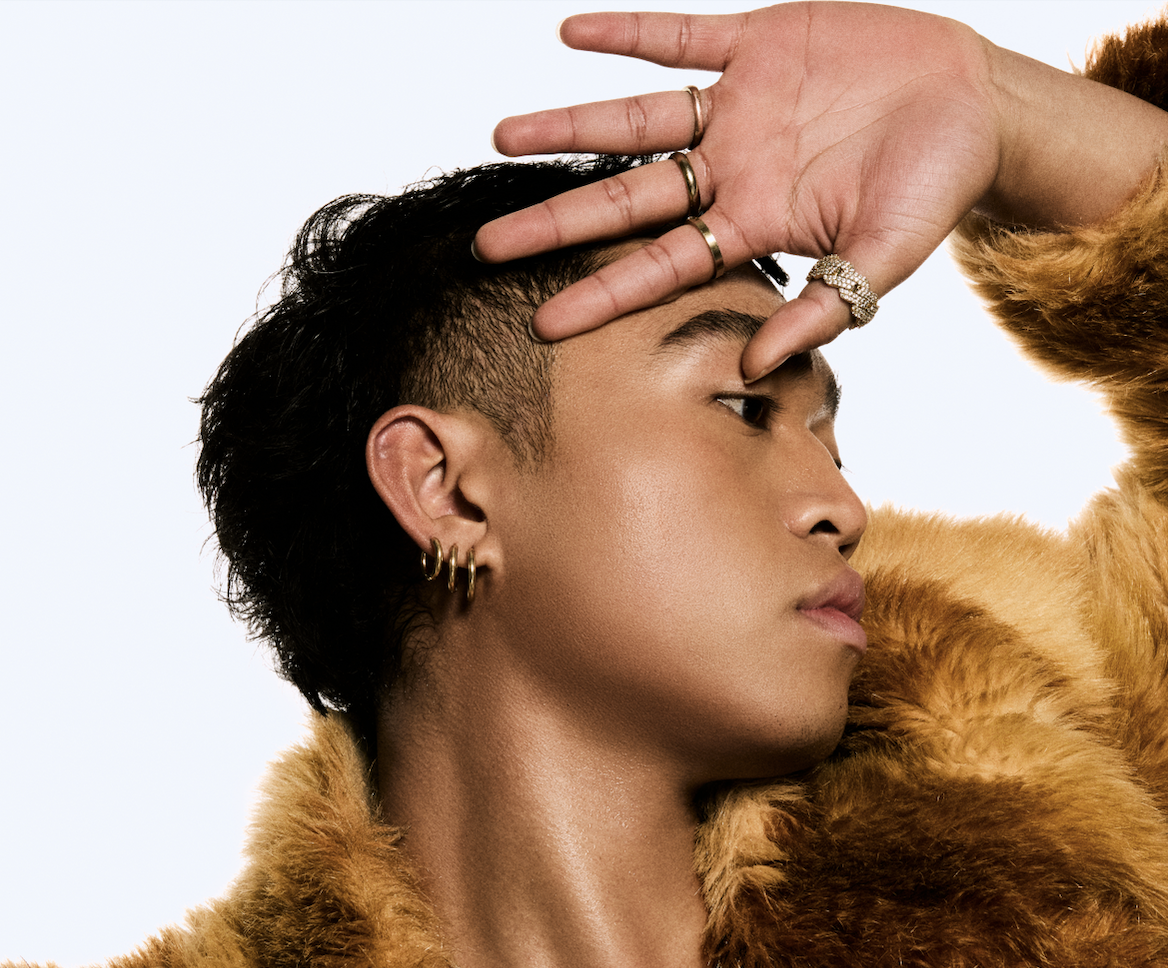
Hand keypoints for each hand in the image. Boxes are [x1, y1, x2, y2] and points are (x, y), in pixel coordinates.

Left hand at [474, 4, 1167, 379]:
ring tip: (501, 136)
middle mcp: (731, 171)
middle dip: (556, 224)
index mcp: (753, 226)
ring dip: (568, 127)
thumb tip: (752, 368)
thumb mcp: (880, 262)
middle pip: (623, 201)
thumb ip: (819, 309)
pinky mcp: (758, 42)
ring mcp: (738, 108)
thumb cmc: (934, 193)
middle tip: (486, 245)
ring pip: (633, 121)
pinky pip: (681, 35)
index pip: (659, 267)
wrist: (974, 106)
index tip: (543, 324)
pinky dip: (631, 31)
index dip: (601, 295)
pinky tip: (571, 32)